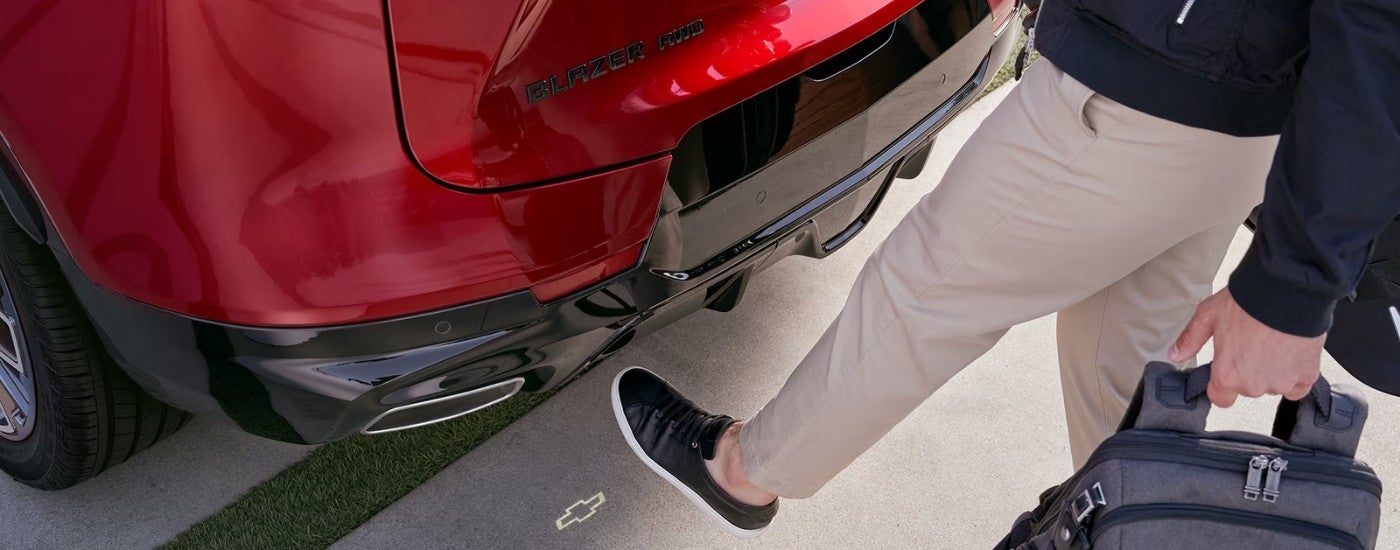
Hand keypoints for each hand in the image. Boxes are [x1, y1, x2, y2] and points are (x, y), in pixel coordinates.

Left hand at [1169, 289, 1325, 406]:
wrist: (1287, 291)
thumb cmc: (1247, 302)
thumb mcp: (1208, 315)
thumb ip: (1190, 339)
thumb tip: (1175, 355)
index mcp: (1227, 375)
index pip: (1220, 398)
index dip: (1221, 384)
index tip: (1226, 369)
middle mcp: (1253, 385)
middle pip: (1247, 388)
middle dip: (1248, 372)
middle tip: (1250, 345)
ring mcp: (1281, 383)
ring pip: (1272, 385)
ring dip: (1271, 371)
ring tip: (1272, 343)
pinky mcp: (1306, 377)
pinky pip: (1298, 386)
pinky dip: (1295, 373)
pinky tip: (1290, 353)